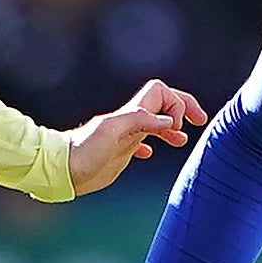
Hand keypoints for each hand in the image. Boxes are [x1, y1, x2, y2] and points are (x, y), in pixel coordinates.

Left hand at [65, 79, 206, 195]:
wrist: (61, 170)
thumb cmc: (83, 152)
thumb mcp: (110, 132)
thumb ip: (139, 121)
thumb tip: (169, 120)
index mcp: (130, 114)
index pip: (161, 92)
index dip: (176, 104)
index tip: (176, 127)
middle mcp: (130, 122)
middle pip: (162, 103)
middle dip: (183, 108)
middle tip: (200, 120)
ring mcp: (126, 136)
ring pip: (155, 123)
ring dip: (172, 127)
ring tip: (182, 140)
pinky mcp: (120, 152)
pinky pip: (141, 141)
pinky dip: (153, 142)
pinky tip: (151, 153)